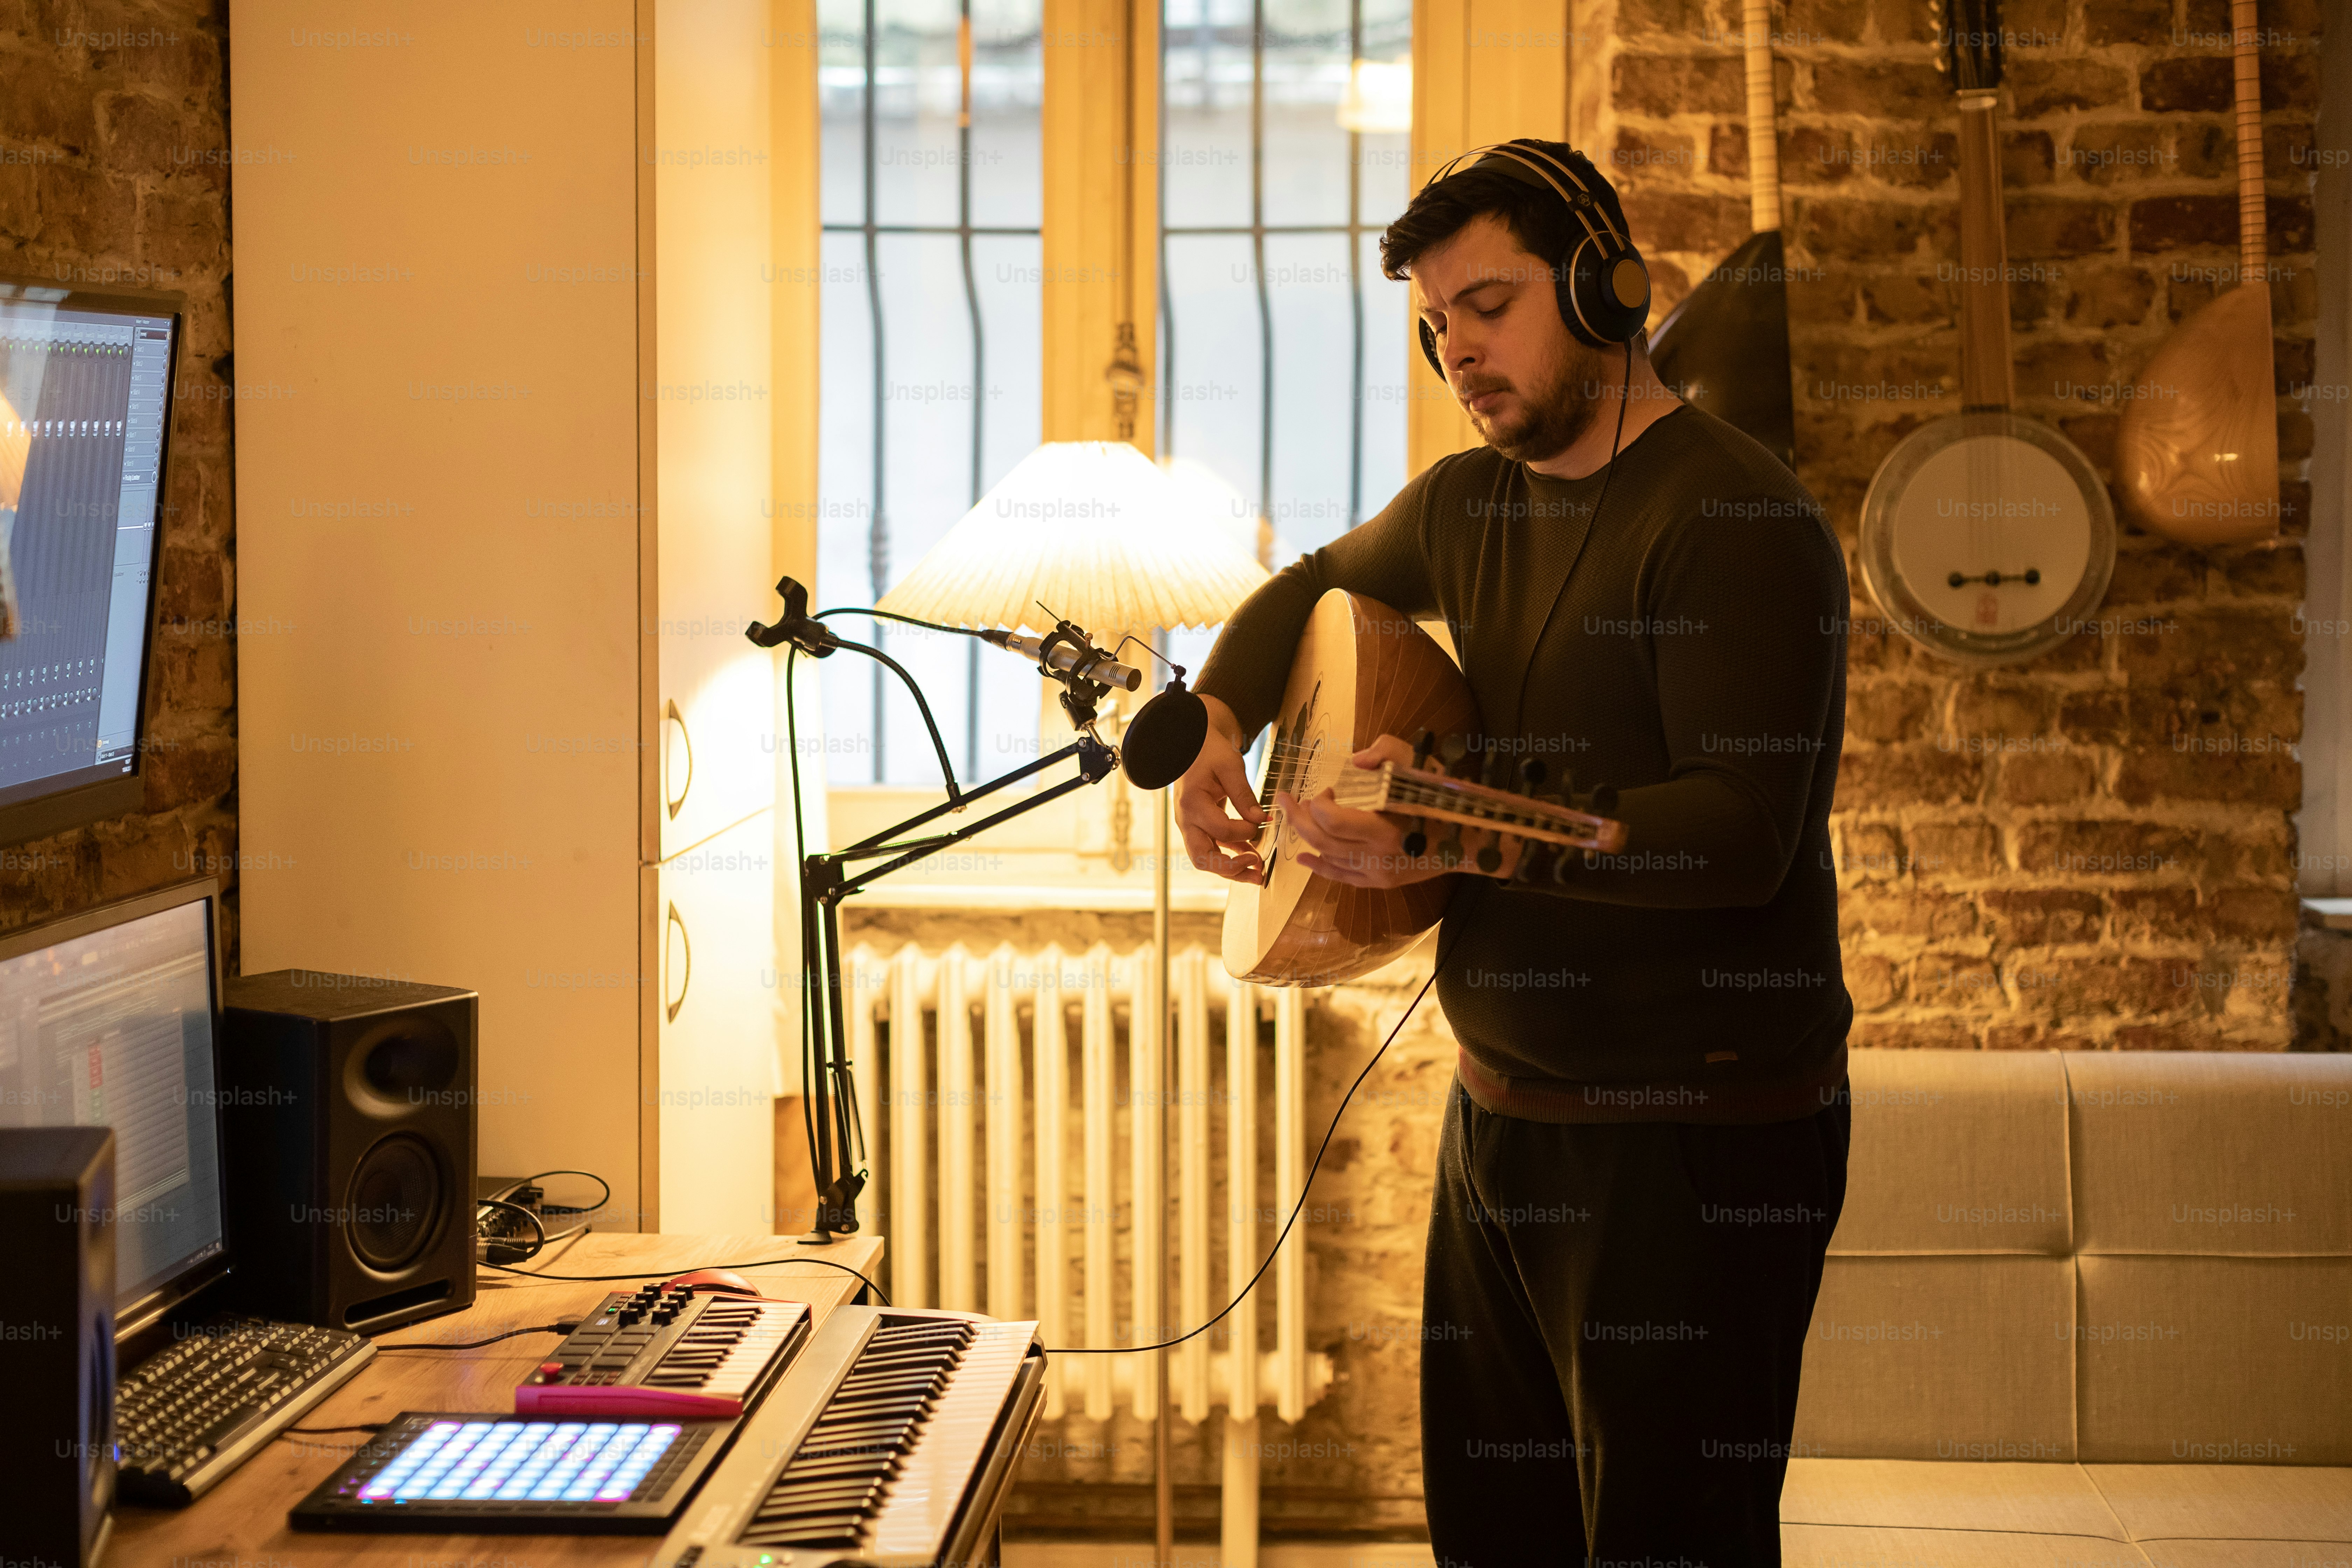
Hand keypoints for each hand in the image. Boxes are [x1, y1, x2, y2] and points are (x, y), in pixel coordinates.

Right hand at [1176, 693, 1271, 882]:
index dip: (1244, 831)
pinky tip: (1251, 857)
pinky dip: (1230, 856)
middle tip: (1257, 869)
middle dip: (1231, 869)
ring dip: (1232, 870)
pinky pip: (1212, 849)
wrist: (1192, 746)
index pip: (1220, 829)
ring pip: (1206, 860)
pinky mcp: (1198, 827)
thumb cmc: (1210, 752)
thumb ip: (1244, 795)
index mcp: (1192, 803)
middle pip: (1203, 858)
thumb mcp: (1230, 766)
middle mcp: (1186, 820)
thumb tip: (1261, 821)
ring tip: (1258, 874)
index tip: (1261, 823)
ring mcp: (1190, 826)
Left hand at [1276, 733, 1521, 888]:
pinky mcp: (1381, 882)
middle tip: (1284, 799)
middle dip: (1297, 817)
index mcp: (1386, 830)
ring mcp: (1378, 873)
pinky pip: (1342, 877)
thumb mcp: (1421, 764)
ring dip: (1305, 837)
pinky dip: (1319, 867)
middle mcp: (1378, 857)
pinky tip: (1303, 858)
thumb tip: (1358, 760)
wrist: (1473, 841)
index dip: (1319, 802)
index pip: (1332, 820)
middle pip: (1322, 840)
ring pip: (1328, 858)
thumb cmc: (1446, 799)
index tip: (1328, 787)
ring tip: (1292, 818)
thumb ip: (1388, 751)